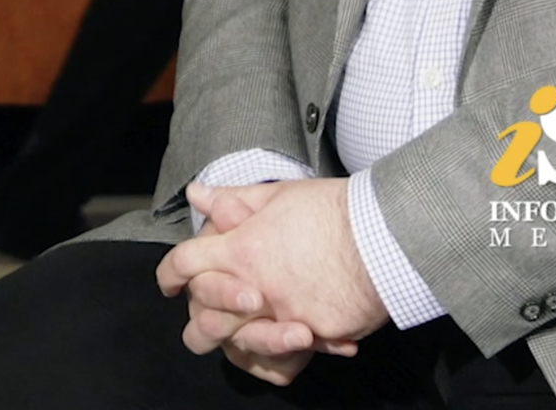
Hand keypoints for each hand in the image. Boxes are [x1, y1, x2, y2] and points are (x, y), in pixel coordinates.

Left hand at [157, 180, 384, 382]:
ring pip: (241, 346)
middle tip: (203, 321)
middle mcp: (256, 288)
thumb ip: (235, 201)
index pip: (186, 263)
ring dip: (240, 342)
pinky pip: (287, 361)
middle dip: (198, 320)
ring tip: (250, 337)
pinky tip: (289, 348)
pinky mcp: (316, 335)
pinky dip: (284, 358)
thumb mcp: (279, 196)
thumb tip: (198, 194)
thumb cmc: (334, 210)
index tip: (169, 281)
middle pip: (204, 318)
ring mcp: (285, 316)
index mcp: (240, 249)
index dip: (170, 272)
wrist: (385, 233)